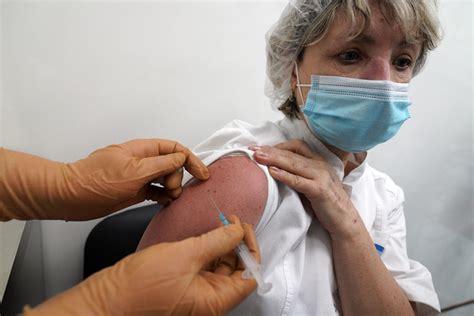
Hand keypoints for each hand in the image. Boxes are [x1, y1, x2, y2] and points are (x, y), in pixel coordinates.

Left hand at [0, 139, 208, 220]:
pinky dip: (163, 196)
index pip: (174, 148)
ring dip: (172, 188)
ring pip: (165, 178)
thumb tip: (181, 157)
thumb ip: (161, 164)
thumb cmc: (95, 181)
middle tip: (173, 190)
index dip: (191, 159)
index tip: (202, 174)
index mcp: (142, 150)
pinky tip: (166, 202)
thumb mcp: (134, 171)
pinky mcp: (134, 191)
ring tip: (171, 198)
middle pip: (172, 164)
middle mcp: (142, 161)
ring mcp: (138, 176)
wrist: (70, 197)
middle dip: (179, 177)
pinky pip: (156, 191)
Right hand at [25, 216, 259, 315]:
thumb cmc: (139, 287)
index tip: (243, 228)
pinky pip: (204, 267)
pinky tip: (205, 235)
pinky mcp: (184, 285)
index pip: (250, 276)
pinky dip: (208, 249)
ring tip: (219, 224)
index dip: (251, 249)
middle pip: (237, 270)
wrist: (107, 299)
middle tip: (231, 221)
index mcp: (215, 301)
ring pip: (221, 267)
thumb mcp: (185, 255)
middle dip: (237, 243)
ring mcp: (196, 294)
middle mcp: (209, 300)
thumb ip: (216, 241)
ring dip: (223, 244)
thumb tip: (237, 231)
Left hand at [250, 140, 360, 239]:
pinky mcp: (319, 190)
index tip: (260, 147)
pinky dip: (285, 175)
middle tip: (253, 149)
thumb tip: (275, 170)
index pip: (297, 147)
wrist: (345, 222)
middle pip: (292, 154)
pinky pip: (299, 181)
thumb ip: (299, 175)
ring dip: (274, 159)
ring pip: (294, 164)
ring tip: (258, 157)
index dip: (278, 145)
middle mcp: (320, 166)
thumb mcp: (313, 185)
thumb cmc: (327, 205)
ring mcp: (321, 177)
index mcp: (319, 162)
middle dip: (271, 151)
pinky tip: (272, 172)